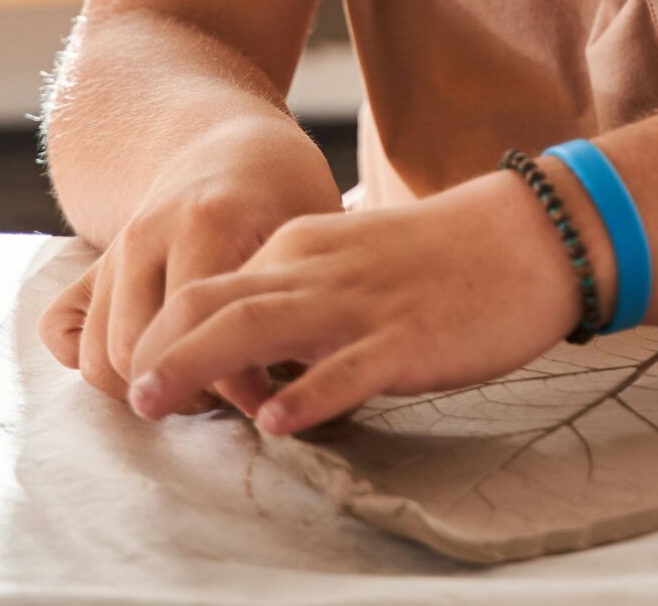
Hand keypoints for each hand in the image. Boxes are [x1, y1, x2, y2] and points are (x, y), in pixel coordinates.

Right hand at [39, 124, 342, 411]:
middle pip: (139, 353)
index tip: (269, 396)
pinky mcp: (90, 266)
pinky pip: (60, 333)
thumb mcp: (311, 224)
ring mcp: (112, 252)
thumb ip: (296, 294)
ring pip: (99, 358)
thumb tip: (288, 386)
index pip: (199, 328)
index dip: (234, 383)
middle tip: (231, 393)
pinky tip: (150, 361)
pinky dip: (95, 363)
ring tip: (200, 385)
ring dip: (146, 388)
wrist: (228, 143)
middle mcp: (146, 236)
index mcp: (208, 222)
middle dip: (186, 394)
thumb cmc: (283, 190)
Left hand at [125, 168, 588, 434]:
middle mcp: (316, 268)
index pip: (207, 284)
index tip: (142, 378)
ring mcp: (359, 303)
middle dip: (157, 347)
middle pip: (211, 298)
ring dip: (198, 366)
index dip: (161, 332)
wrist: (528, 234)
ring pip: (258, 325)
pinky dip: (304, 395)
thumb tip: (245, 349)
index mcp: (300, 246)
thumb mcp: (350, 258)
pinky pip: (346, 368)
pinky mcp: (407, 339)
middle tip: (128, 398)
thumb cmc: (441, 255)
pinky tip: (274, 423)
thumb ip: (296, 290)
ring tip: (158, 404)